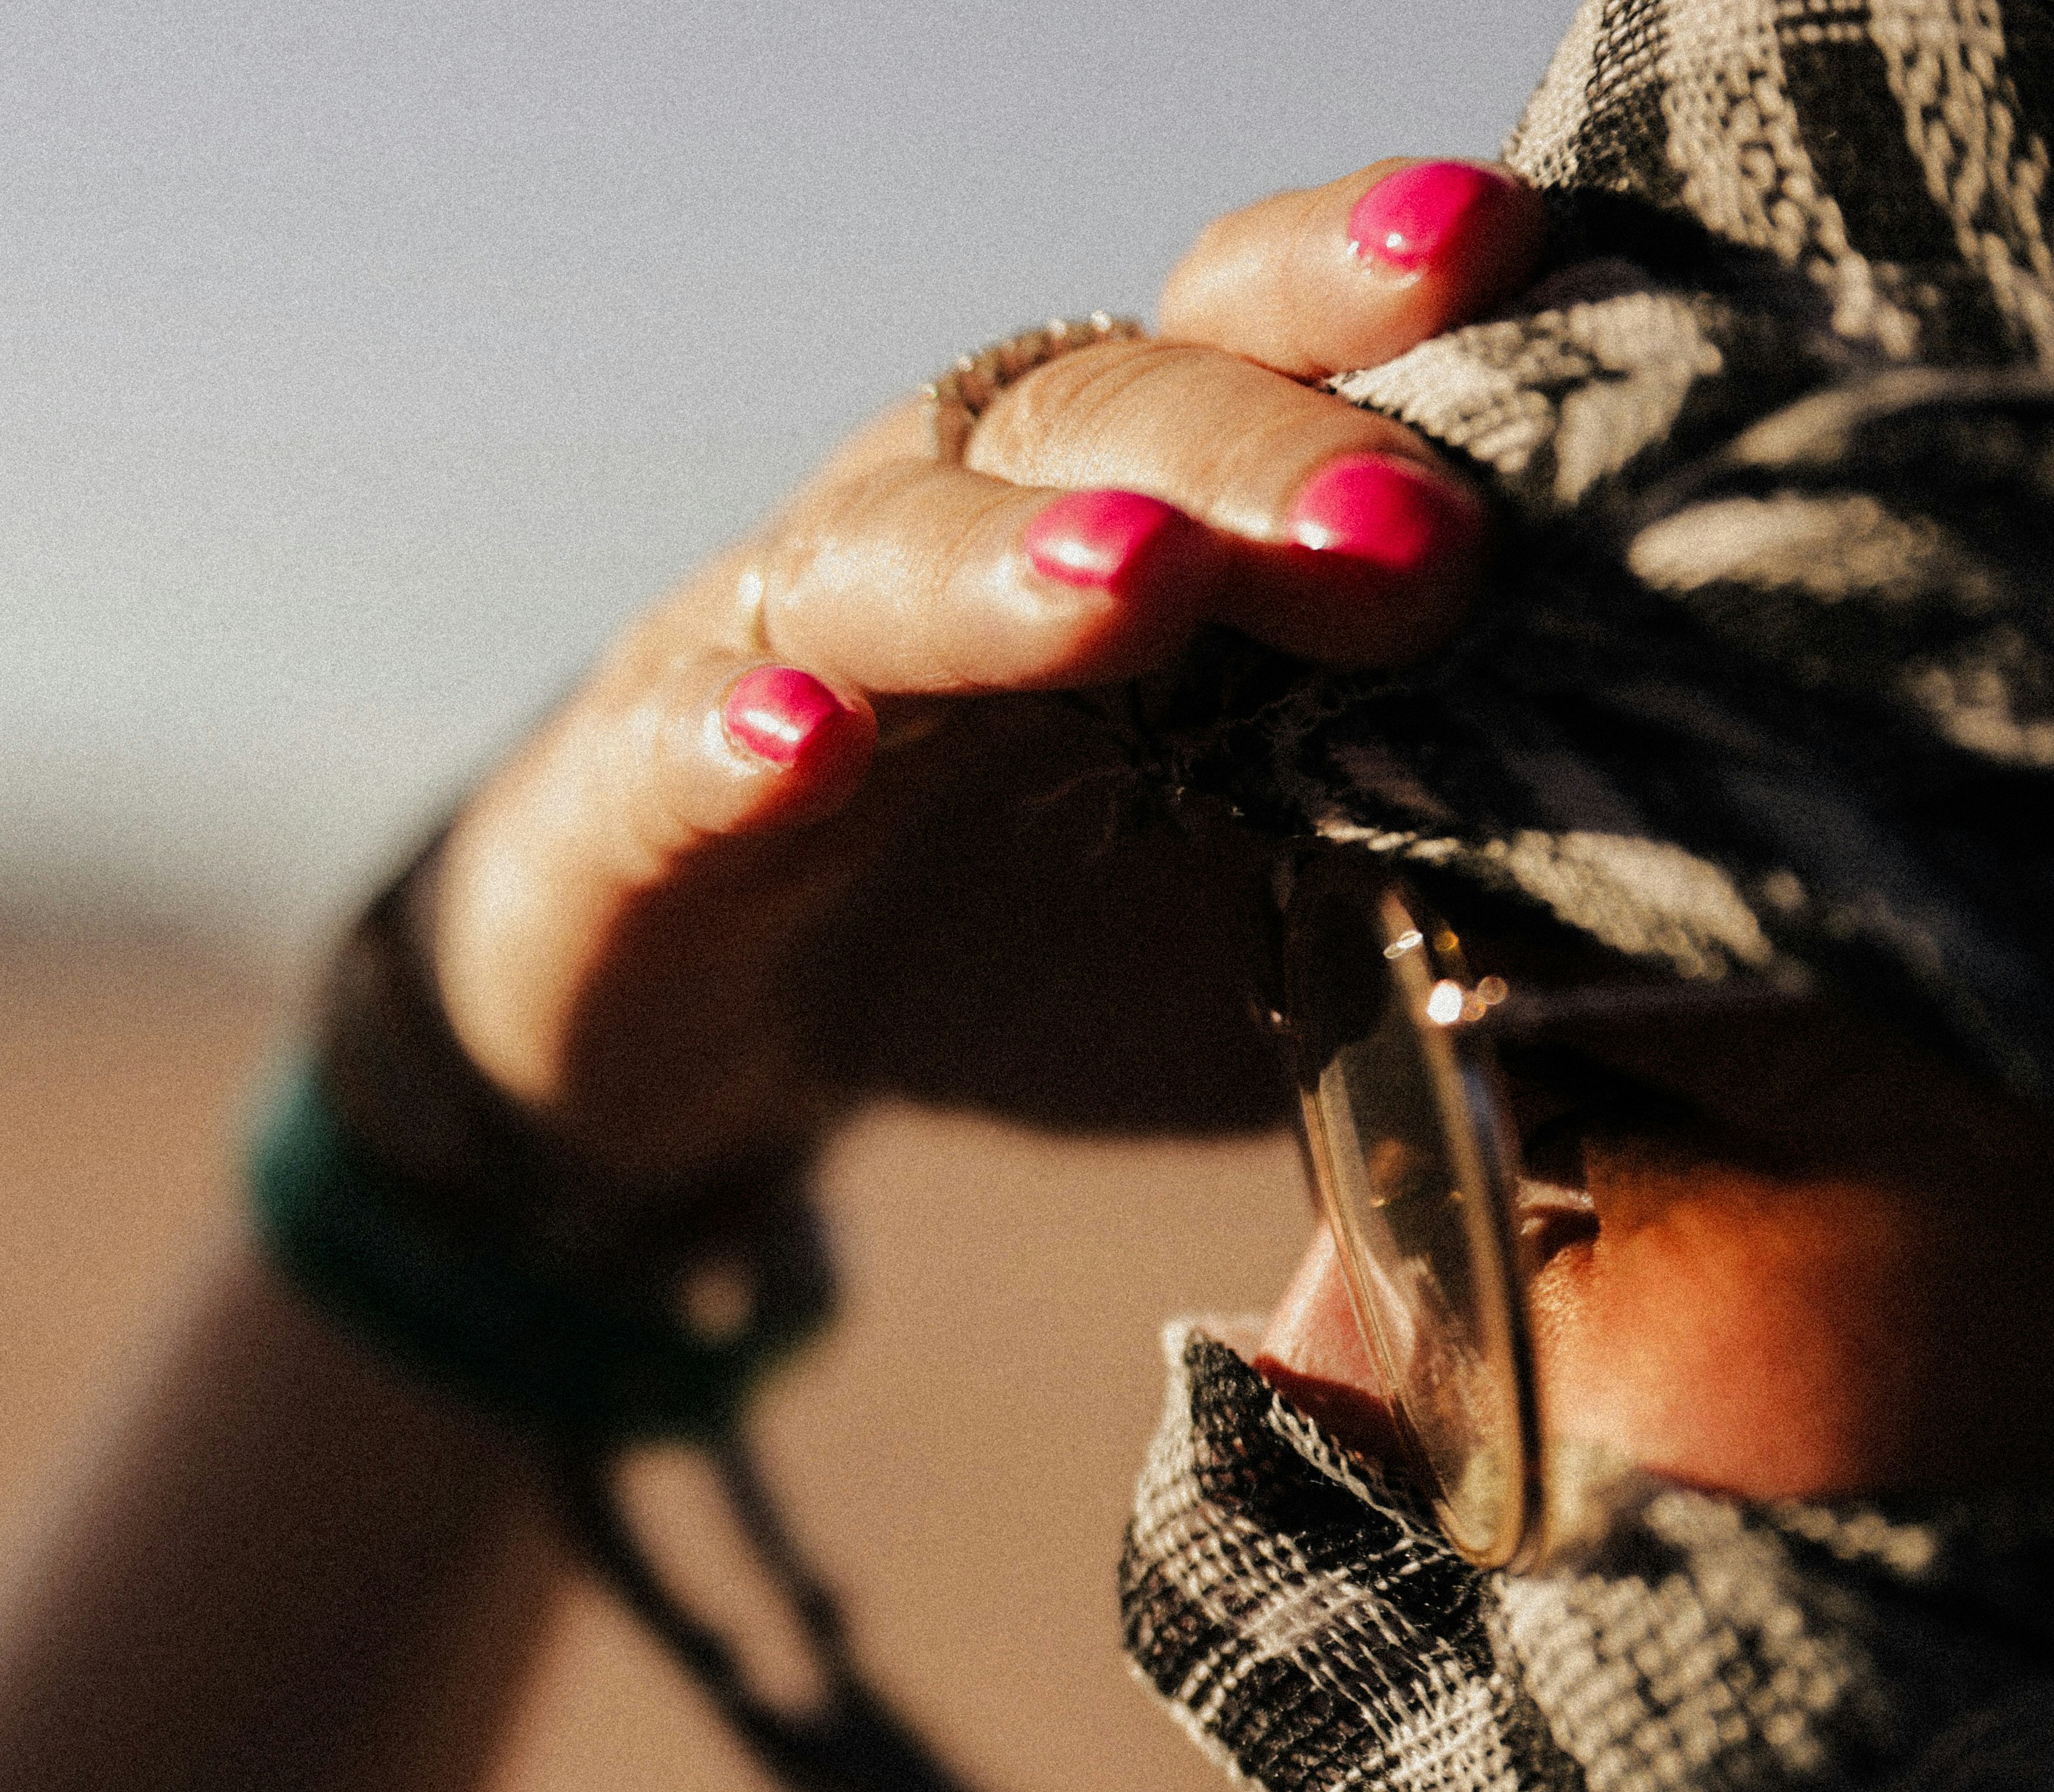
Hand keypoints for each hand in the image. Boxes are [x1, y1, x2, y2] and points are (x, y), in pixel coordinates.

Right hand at [422, 159, 1548, 1194]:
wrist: (708, 1033)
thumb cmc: (1015, 932)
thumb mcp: (1254, 912)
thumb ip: (1413, 874)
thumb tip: (1663, 913)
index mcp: (1126, 512)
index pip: (1247, 342)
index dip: (1359, 285)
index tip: (1508, 251)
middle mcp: (956, 522)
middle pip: (1093, 411)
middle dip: (1257, 454)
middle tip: (1413, 548)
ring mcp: (777, 643)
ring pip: (885, 549)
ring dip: (1009, 562)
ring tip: (1131, 590)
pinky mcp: (634, 794)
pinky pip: (676, 740)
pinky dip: (737, 732)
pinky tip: (800, 740)